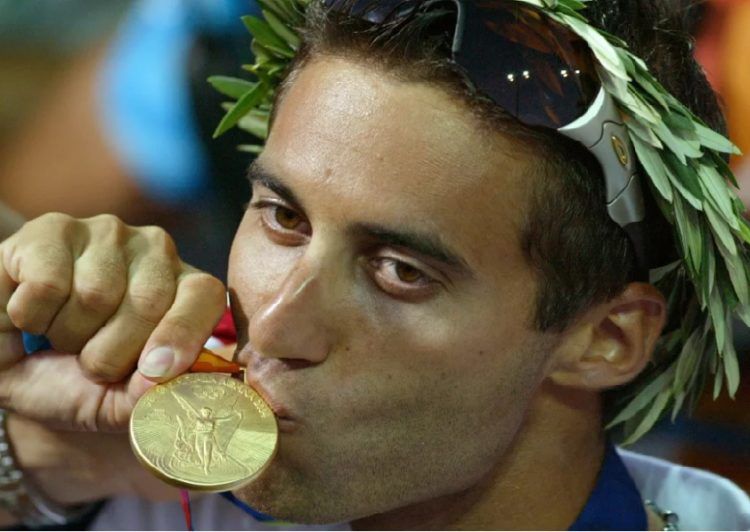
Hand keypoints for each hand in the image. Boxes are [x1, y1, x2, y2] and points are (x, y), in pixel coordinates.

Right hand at [0, 213, 225, 429]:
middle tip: (89, 362)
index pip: (204, 295)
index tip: (156, 372)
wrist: (11, 361)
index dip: (182, 335)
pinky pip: (48, 283)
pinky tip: (34, 313)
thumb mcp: (115, 400)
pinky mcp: (53, 228)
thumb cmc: (74, 376)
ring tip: (61, 335)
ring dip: (68, 336)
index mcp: (185, 288)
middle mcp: (154, 250)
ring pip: (95, 294)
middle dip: (111, 353)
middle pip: (148, 302)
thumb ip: (146, 395)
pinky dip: (32, 316)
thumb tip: (158, 379)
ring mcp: (106, 233)